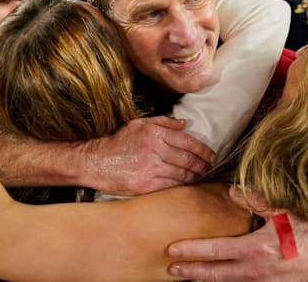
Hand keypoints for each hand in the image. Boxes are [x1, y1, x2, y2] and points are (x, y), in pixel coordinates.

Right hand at [79, 116, 215, 194]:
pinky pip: (171, 186)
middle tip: (210, 168)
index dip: (204, 150)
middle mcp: (155, 150)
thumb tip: (185, 124)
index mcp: (155, 133)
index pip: (188, 142)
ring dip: (195, 177)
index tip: (211, 156)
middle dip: (203, 165)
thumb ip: (164, 122)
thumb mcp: (139, 124)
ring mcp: (150, 169)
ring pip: (182, 174)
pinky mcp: (145, 185)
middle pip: (188, 160)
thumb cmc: (118, 142)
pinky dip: (181, 185)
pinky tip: (186, 184)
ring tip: (201, 177)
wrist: (95, 162)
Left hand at [167, 186, 307, 280]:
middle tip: (172, 269)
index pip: (215, 251)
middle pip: (214, 275)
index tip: (173, 250)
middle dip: (191, 272)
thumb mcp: (282, 213)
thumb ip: (255, 202)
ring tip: (192, 278)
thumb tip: (231, 192)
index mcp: (255, 250)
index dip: (192, 251)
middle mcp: (255, 272)